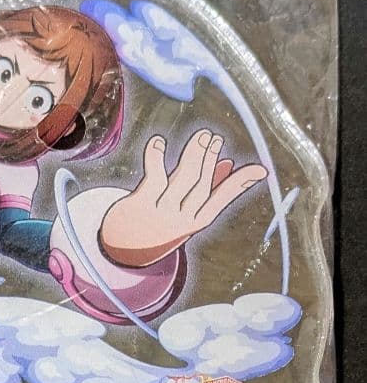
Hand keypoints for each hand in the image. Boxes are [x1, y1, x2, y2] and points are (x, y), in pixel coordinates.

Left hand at [100, 129, 267, 266]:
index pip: (221, 200)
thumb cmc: (158, 223)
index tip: (261, 170)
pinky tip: (158, 142)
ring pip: (183, 179)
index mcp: (195, 222)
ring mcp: (160, 213)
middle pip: (201, 184)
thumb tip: (227, 164)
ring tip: (202, 136)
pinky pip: (153, 177)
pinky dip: (157, 157)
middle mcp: (180, 220)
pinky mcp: (141, 205)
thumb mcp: (183, 212)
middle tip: (214, 137)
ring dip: (194, 154)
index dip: (240, 184)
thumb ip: (204, 190)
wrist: (122, 246)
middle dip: (210, 159)